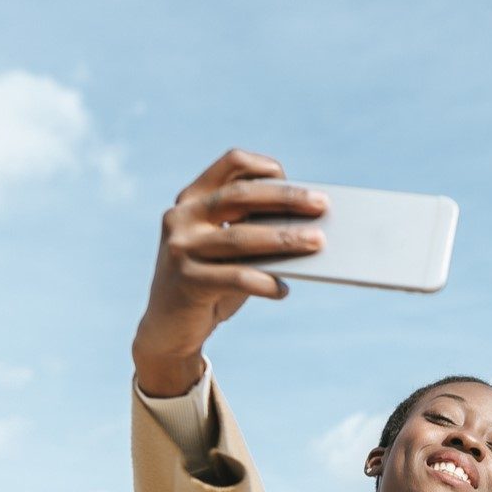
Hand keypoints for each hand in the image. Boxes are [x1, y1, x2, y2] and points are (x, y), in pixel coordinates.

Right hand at [131, 148, 327, 395]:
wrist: (170, 327)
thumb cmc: (212, 280)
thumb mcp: (229, 249)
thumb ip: (254, 230)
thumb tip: (310, 226)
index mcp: (193, 198)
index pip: (230, 164)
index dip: (262, 165)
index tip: (290, 176)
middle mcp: (182, 216)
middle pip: (240, 196)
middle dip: (286, 199)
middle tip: (322, 205)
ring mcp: (180, 247)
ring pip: (240, 237)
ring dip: (285, 238)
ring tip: (318, 242)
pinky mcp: (186, 280)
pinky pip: (236, 277)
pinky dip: (265, 283)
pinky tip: (284, 290)